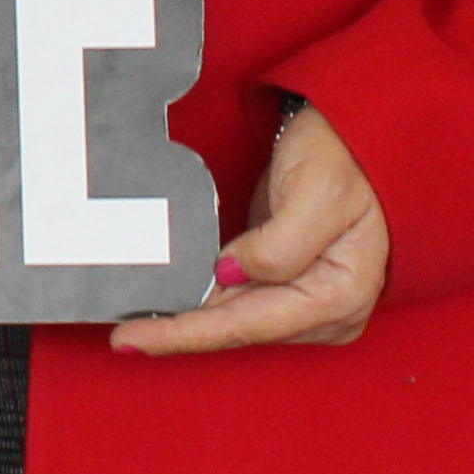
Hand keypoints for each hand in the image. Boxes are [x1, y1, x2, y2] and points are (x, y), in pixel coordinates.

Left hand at [112, 103, 389, 357]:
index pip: (248, 324)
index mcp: (340, 296)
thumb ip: (279, 245)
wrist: (352, 134)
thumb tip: (228, 276)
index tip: (134, 339)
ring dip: (188, 320)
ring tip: (135, 323)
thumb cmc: (344, 157)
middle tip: (122, 333)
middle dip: (182, 331)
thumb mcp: (318, 192)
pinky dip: (204, 304)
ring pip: (235, 319)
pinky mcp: (290, 287)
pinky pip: (238, 303)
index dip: (188, 333)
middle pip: (238, 328)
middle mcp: (328, 312)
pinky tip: (168, 305)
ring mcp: (309, 302)